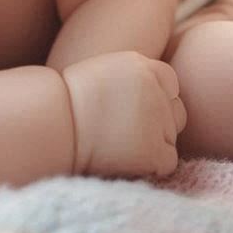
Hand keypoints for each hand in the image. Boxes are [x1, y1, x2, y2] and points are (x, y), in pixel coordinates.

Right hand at [62, 51, 186, 178]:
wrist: (55, 122)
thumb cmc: (69, 99)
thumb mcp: (105, 71)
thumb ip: (134, 79)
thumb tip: (153, 95)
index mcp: (144, 66)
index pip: (171, 84)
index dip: (158, 98)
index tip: (137, 109)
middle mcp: (157, 89)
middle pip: (177, 112)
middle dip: (160, 124)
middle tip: (129, 133)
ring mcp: (159, 119)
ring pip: (170, 138)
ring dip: (154, 145)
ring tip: (121, 145)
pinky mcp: (156, 150)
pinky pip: (167, 162)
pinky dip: (151, 166)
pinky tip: (126, 160)